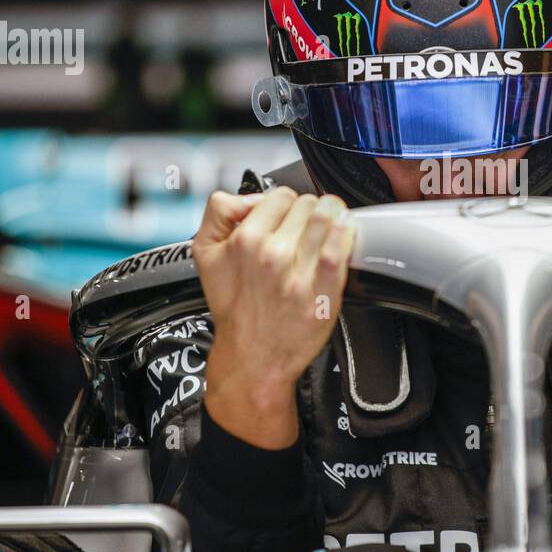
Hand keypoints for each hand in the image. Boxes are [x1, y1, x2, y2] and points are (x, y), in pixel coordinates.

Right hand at [193, 187, 354, 448]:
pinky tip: (342, 235)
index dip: (283, 203)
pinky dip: (346, 232)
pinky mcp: (324, 289)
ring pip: (328, 217)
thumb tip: (251, 198)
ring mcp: (301, 272)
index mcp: (245, 241)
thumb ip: (219, 212)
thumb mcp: (204, 253)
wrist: (253, 355)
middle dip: (307, 210)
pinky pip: (342, 245)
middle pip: (306, 203)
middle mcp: (273, 254)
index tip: (285, 215)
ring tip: (328, 224)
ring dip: (331, 215)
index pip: (279, 195)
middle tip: (305, 225)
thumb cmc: (235, 308)